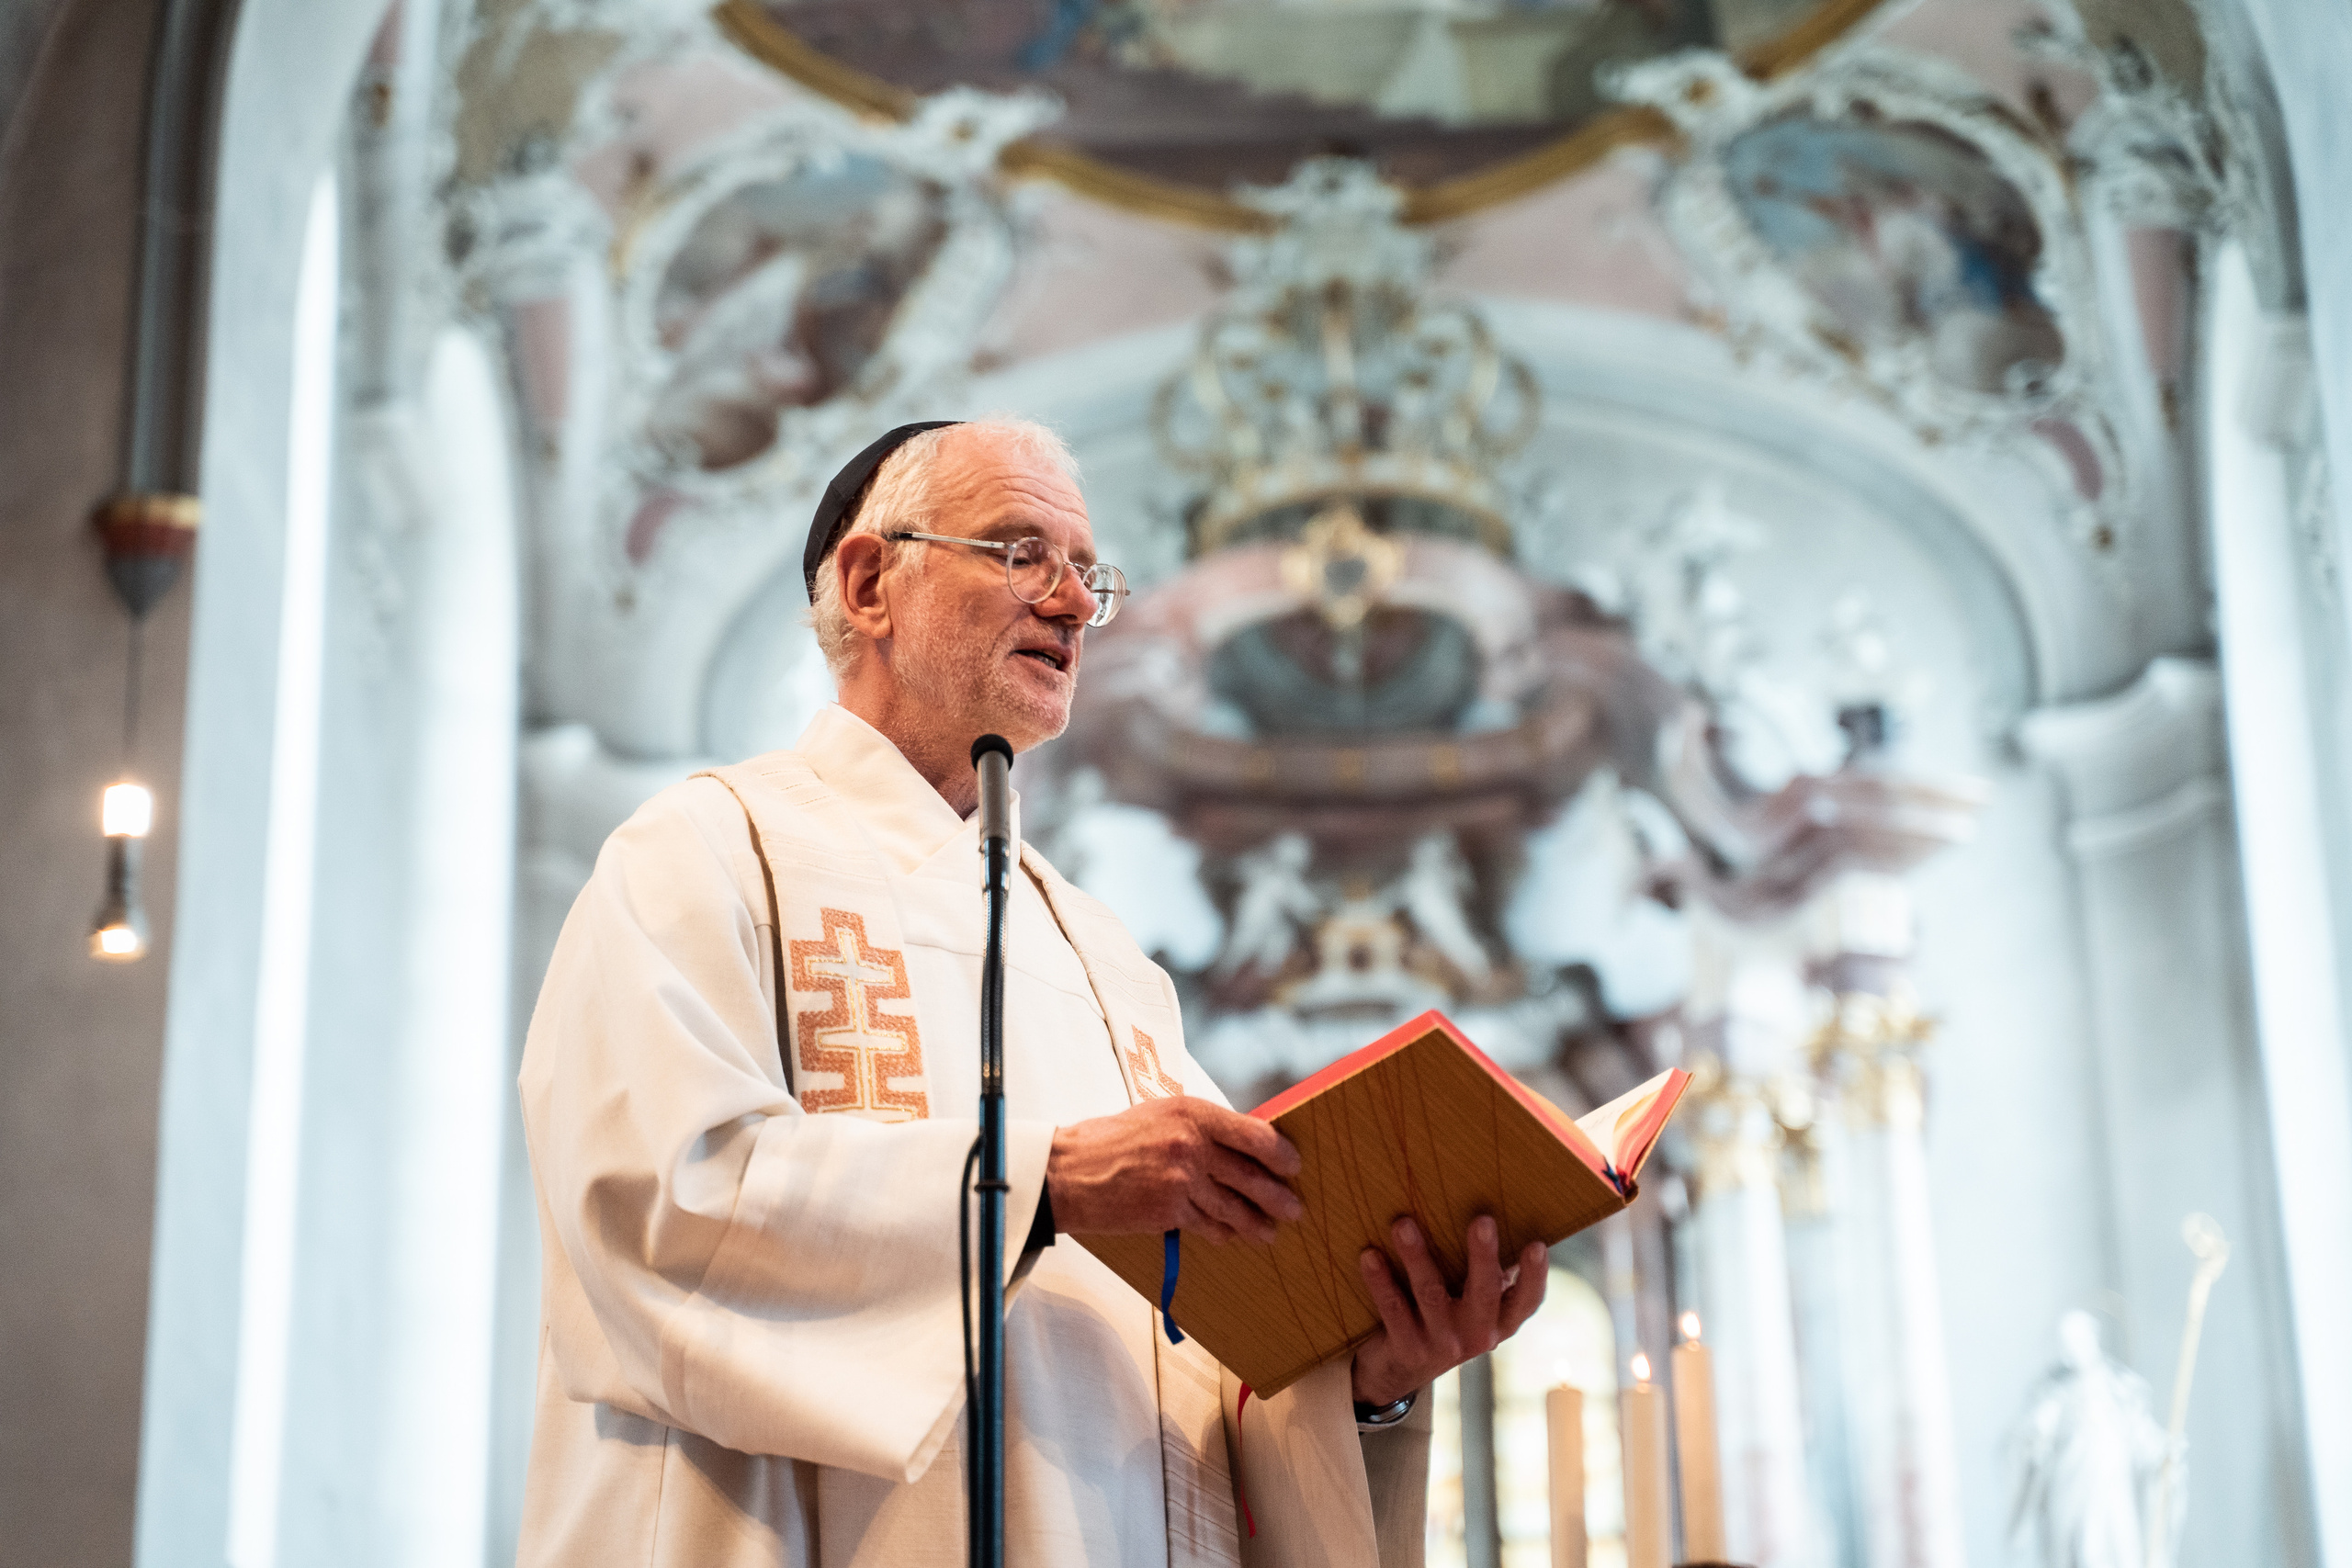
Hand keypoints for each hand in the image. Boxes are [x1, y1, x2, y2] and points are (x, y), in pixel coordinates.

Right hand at [1048, 1097, 1304, 1244]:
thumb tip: (1241, 1146)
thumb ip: (1200, 1128)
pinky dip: (1222, 1232)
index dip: (1280, 1154)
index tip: (1293, 1165)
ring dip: (1256, 1222)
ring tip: (1270, 1232)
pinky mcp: (1169, 1211)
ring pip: (1234, 1207)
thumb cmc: (1112, 1141)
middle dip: (1277, 1196)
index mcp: (1192, 1112)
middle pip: (1251, 1175)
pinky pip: (1208, 1225)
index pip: (1255, 1134)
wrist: (1068, 1171)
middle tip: (1293, 1208)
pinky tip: (1231, 1236)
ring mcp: (1182, 1179)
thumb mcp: (1160, 1116)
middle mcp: (1192, 1143)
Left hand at [1350, 1215, 1546, 1405]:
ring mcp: (1442, 1345)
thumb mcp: (1472, 1304)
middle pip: (1484, 1293)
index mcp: (1499, 1322)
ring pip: (1431, 1294)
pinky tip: (1370, 1255)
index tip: (1537, 1245)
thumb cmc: (1444, 1317)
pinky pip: (1393, 1309)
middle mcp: (1477, 1336)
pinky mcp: (1408, 1348)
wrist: (1399, 1371)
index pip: (1526, 1301)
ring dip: (1416, 1256)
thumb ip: (1489, 1272)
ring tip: (1402, 1224)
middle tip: (1482, 1220)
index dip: (1535, 1276)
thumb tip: (1502, 1214)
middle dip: (1483, 1256)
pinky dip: (1380, 1281)